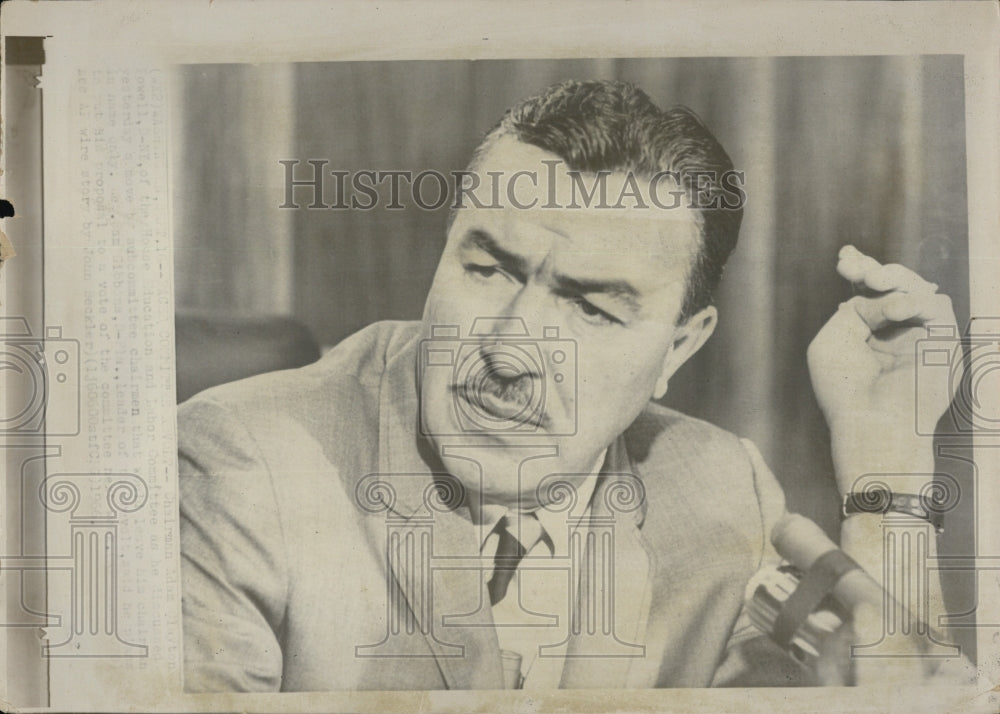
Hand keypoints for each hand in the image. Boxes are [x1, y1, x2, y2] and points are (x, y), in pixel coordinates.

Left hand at [806, 246, 956, 487]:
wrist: (873, 422)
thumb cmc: (845, 389)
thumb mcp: (834, 340)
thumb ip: (855, 308)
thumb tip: (884, 291)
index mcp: (866, 334)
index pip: (869, 294)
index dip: (860, 270)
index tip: (845, 257)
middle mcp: (895, 333)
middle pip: (893, 286)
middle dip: (873, 270)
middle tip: (854, 268)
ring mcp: (920, 336)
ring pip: (916, 288)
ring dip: (892, 278)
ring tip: (872, 279)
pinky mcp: (943, 342)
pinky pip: (935, 306)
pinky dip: (914, 302)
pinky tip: (899, 309)